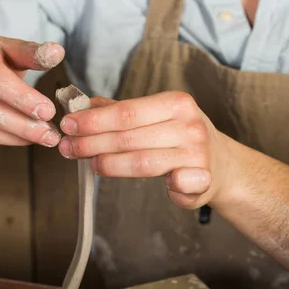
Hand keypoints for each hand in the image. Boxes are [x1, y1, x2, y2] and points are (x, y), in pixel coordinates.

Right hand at [0, 35, 63, 145]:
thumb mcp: (5, 47)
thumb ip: (31, 52)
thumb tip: (57, 52)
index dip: (23, 98)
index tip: (48, 112)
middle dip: (25, 126)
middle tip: (52, 134)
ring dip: (19, 137)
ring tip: (45, 138)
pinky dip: (7, 140)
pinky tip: (25, 138)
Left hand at [57, 91, 231, 208]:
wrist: (222, 164)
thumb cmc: (181, 138)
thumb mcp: (157, 116)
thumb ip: (122, 111)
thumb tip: (84, 105)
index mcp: (176, 103)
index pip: (127, 111)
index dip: (94, 120)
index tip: (68, 125)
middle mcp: (189, 126)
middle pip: (130, 136)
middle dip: (92, 143)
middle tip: (67, 148)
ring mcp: (197, 154)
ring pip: (143, 162)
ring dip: (109, 164)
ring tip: (89, 164)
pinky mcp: (203, 180)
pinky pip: (179, 184)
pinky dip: (167, 185)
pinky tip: (152, 185)